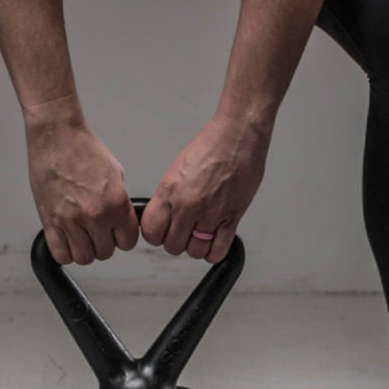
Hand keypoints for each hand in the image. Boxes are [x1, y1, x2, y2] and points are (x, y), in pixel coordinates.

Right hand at [26, 116, 139, 267]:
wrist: (57, 135)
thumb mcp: (115, 172)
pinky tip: (67, 239)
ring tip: (82, 235)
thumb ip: (119, 200)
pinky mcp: (50, 220)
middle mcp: (95, 214)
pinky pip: (60, 254)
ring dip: (85, 249)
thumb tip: (120, 218)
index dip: (123, 238)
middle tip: (97, 231)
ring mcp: (71, 220)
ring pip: (84, 257)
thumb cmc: (83, 148)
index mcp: (115, 203)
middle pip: (105, 253)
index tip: (117, 233)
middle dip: (103, 243)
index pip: (127, 242)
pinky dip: (65, 251)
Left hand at [138, 115, 266, 262]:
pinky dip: (214, 251)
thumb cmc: (210, 146)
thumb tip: (164, 218)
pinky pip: (217, 250)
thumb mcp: (176, 170)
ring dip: (196, 246)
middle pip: (172, 246)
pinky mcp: (232, 218)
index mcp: (169, 191)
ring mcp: (210, 214)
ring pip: (194, 252)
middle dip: (176, 241)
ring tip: (200, 233)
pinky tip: (214, 240)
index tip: (161, 231)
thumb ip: (168, 197)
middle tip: (183, 230)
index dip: (156, 235)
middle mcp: (188, 205)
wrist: (237, 136)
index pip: (151, 232)